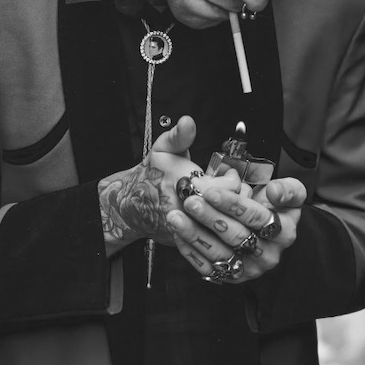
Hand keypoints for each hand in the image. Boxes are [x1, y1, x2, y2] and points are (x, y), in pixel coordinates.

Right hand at [99, 116, 234, 251]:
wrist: (131, 204)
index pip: (228, 188)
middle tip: (227, 187)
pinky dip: (217, 227)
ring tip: (221, 200)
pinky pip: (213, 237)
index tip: (227, 173)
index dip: (232, 179)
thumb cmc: (150, 175)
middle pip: (229, 208)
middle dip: (232, 197)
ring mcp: (188, 228)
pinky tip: (213, 215)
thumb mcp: (163, 149)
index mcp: (185, 185)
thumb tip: (187, 122)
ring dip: (228, 212)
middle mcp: (187, 210)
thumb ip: (179, 136)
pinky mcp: (187, 241)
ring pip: (224, 225)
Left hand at [167, 175, 305, 282]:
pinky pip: (207, 267)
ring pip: (219, 253)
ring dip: (194, 234)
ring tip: (175, 217)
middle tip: (189, 202)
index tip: (211, 192)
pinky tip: (177, 232)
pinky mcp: (231, 277)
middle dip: (210, 218)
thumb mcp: (291, 192)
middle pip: (236, 236)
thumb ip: (288, 189)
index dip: (233, 204)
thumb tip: (275, 192)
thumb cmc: (273, 205)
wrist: (263, 227)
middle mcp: (268, 255)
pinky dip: (190, 250)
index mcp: (284, 232)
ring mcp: (249, 269)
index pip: (257, 218)